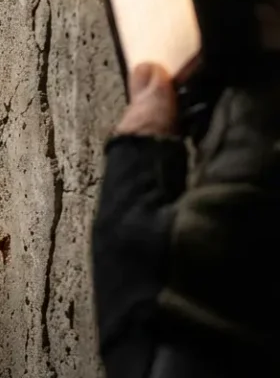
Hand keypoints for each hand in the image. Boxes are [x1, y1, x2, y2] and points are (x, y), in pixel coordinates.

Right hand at [94, 63, 279, 373]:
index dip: (210, 75)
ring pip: (268, 159)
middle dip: (229, 117)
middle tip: (185, 137)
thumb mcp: (127, 220)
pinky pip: (271, 197)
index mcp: (257, 168)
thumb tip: (150, 83)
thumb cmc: (161, 318)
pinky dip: (251, 195)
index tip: (177, 85)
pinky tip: (224, 226)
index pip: (253, 80)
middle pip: (268, 118)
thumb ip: (143, 141)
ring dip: (239, 156)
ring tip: (203, 190)